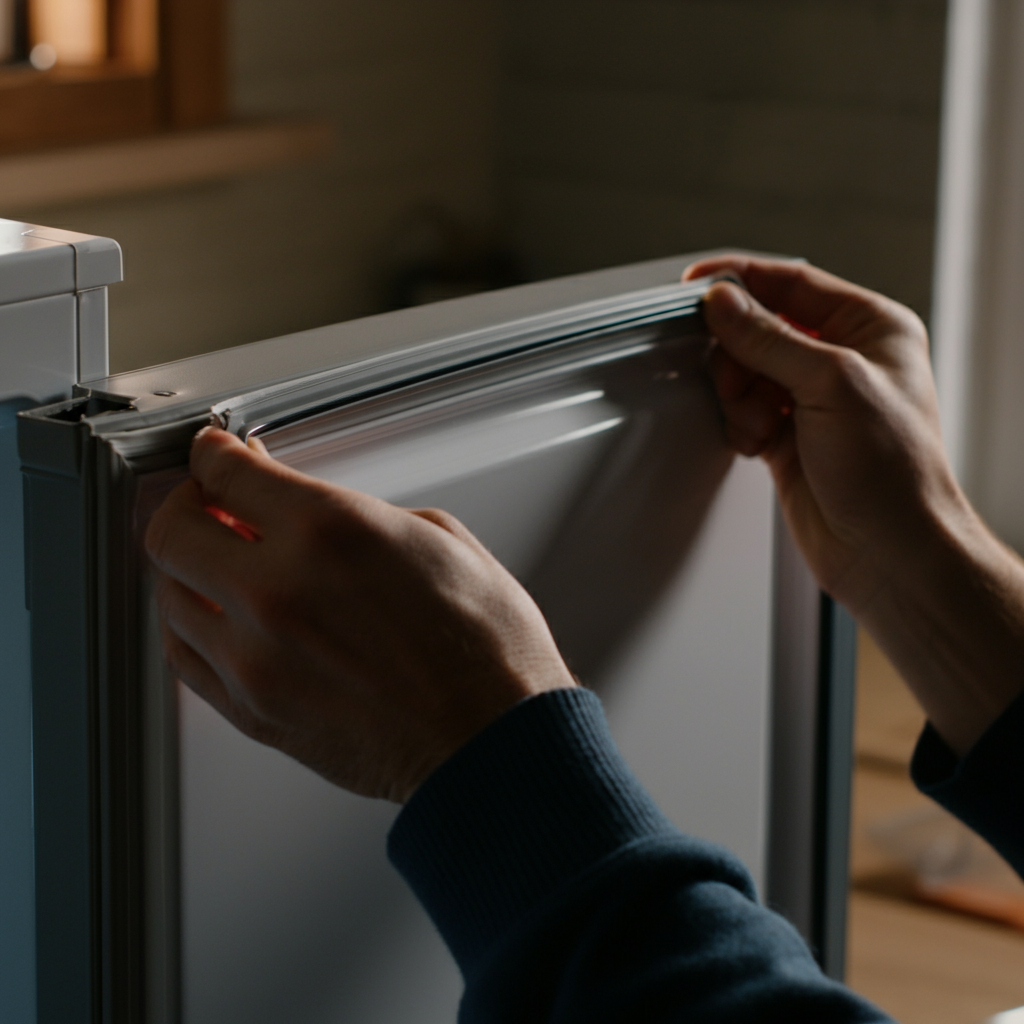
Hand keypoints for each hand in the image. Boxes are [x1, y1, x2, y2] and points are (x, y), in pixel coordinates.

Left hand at [145, 427, 575, 801]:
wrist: (495, 741)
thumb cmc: (487, 649)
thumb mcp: (439, 539)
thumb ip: (358, 515)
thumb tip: (312, 512)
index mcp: (331, 532)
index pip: (227, 474)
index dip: (215, 455)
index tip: (217, 455)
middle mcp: (279, 591)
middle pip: (174, 531)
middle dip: (189, 504)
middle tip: (210, 503)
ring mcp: (256, 658)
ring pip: (168, 595)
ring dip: (186, 568)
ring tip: (215, 562)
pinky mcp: (252, 712)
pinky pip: (183, 658)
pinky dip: (188, 626)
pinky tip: (214, 617)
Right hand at [685, 256, 1023, 753]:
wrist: (888, 552)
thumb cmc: (892, 473)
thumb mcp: (831, 385)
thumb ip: (769, 339)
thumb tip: (724, 302)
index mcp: (871, 328)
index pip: (793, 283)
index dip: (742, 279)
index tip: (697, 284)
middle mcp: (842, 360)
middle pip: (759, 330)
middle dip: (739, 355)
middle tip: (737, 379)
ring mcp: (813, 400)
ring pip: (744, 372)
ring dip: (740, 397)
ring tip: (763, 423)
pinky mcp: (788, 436)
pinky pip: (742, 411)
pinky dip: (741, 425)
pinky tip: (760, 445)